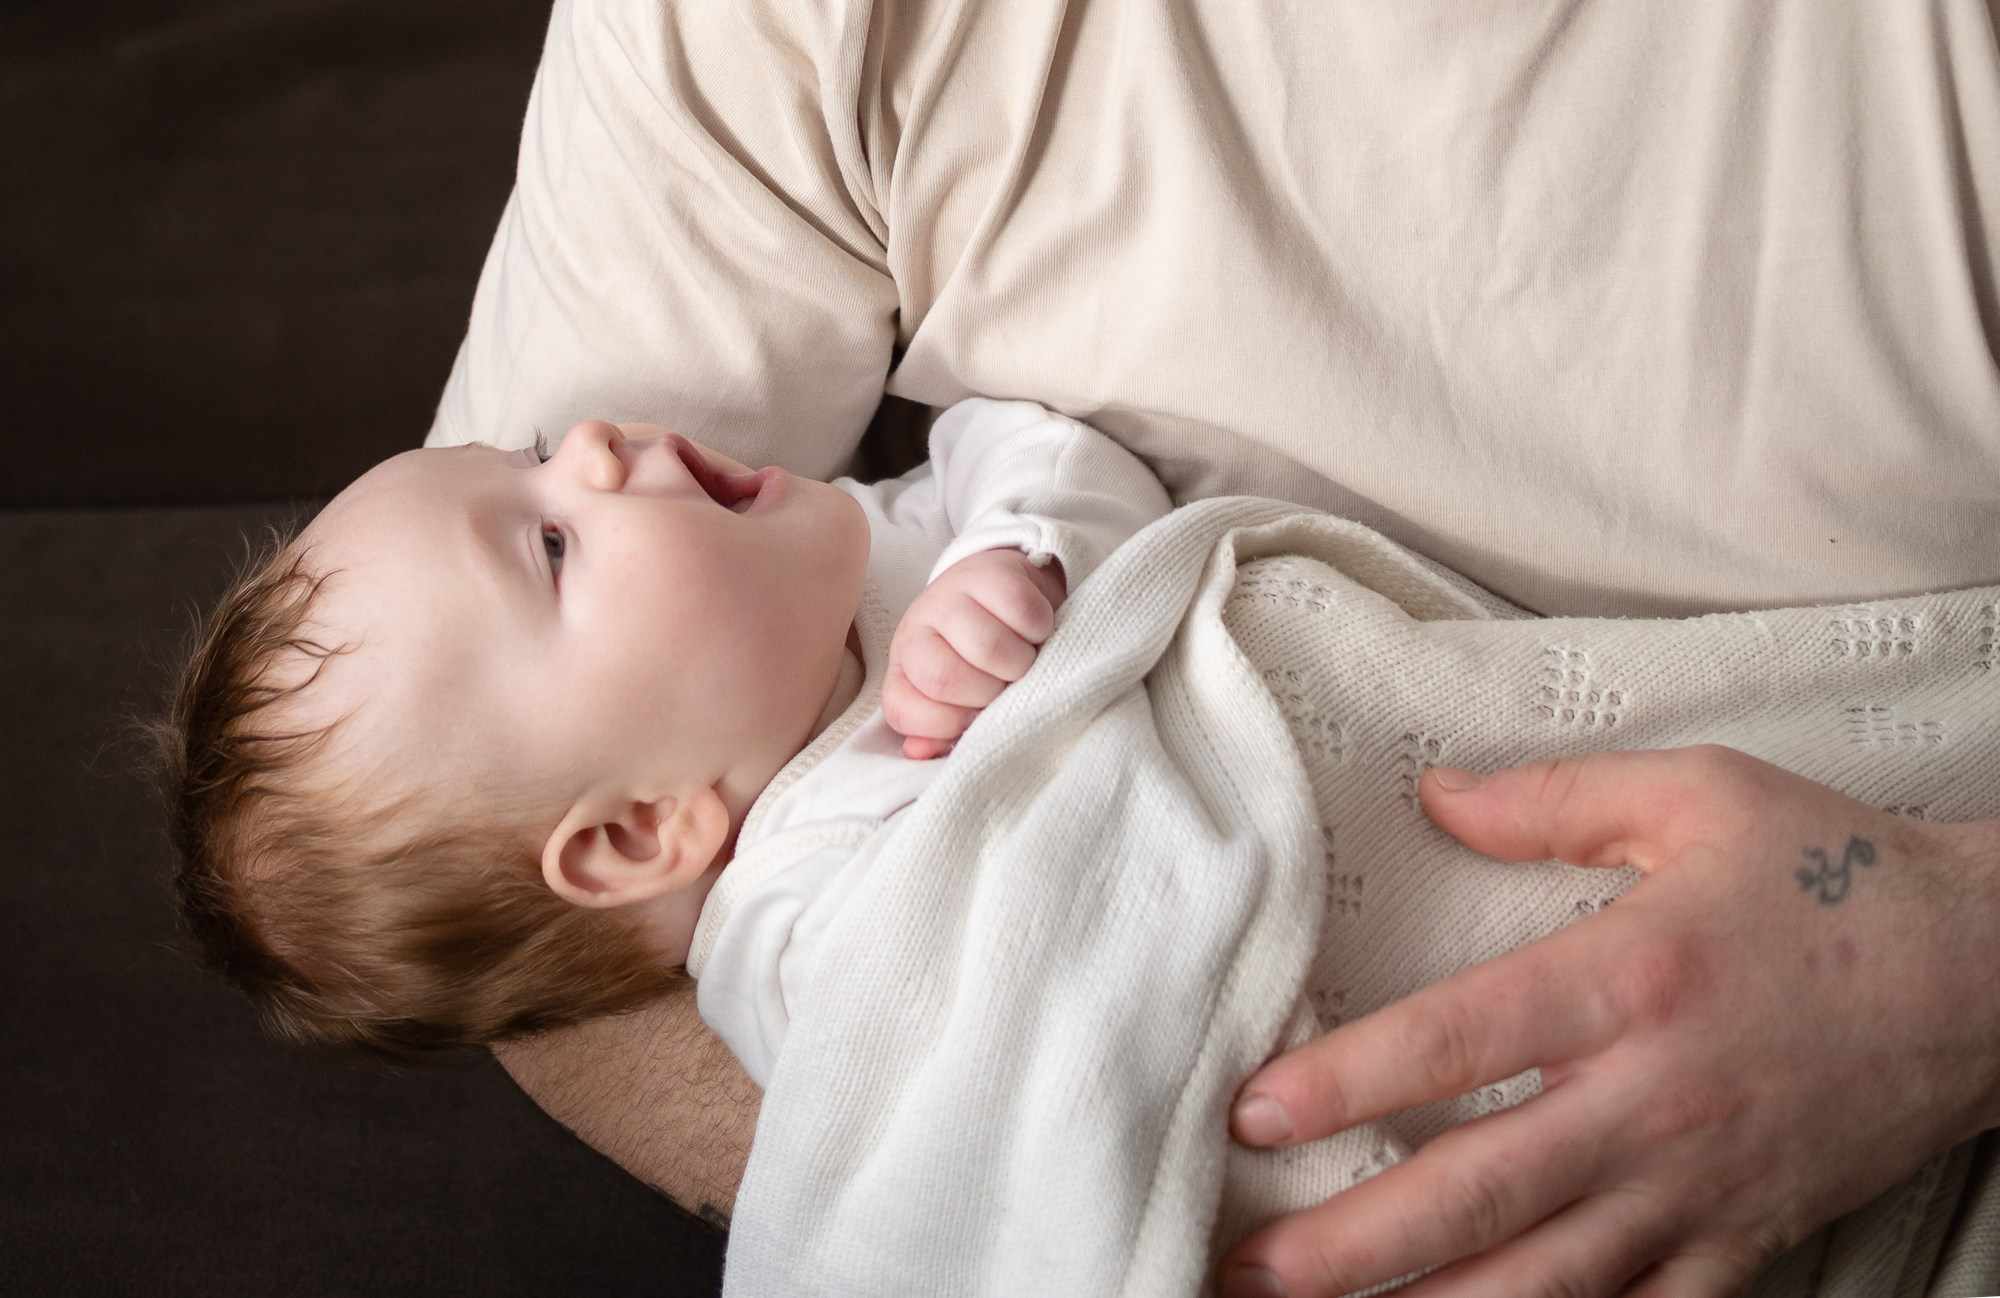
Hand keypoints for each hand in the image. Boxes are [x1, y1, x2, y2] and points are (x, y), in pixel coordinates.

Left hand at [883, 548, 1066, 759]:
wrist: (1002, 592)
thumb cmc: (982, 662)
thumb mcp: (959, 702)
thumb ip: (943, 732)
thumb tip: (919, 752)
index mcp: (903, 669)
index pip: (904, 709)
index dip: (947, 725)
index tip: (975, 718)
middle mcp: (916, 629)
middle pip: (945, 679)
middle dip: (989, 693)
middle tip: (1007, 685)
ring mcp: (950, 596)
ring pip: (988, 648)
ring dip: (1020, 663)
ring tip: (1024, 659)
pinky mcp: (990, 573)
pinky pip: (1023, 613)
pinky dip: (1040, 629)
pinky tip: (1035, 631)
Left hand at [1221, 745, 1999, 1297]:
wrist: (1991, 973)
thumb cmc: (1834, 877)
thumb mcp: (1697, 795)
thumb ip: (1553, 797)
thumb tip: (1433, 795)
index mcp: (1628, 978)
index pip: (1458, 1042)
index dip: (1347, 1083)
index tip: (1253, 1115)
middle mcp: (1651, 1099)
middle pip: (1477, 1191)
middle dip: (1349, 1245)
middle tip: (1245, 1270)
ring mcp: (1698, 1187)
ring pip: (1542, 1280)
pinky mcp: (1743, 1242)